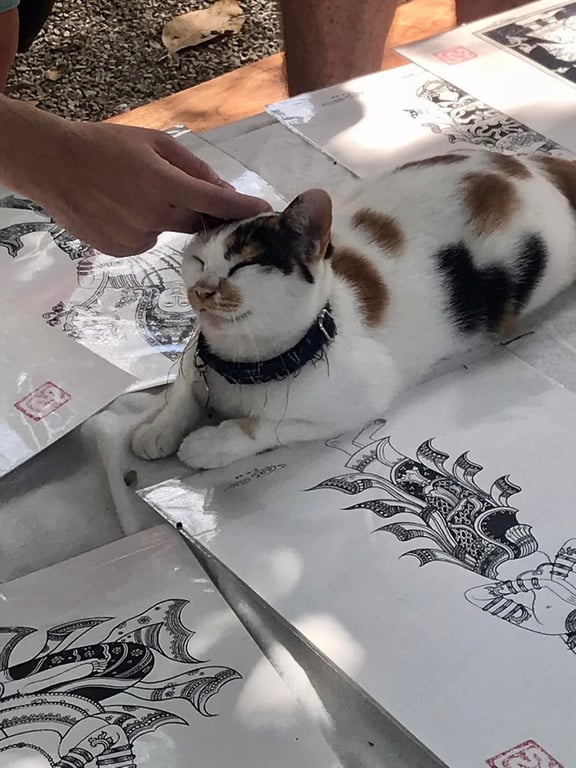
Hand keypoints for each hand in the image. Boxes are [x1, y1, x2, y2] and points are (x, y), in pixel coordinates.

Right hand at [25, 121, 271, 255]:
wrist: (54, 166)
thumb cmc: (106, 146)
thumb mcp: (153, 142)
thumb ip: (191, 166)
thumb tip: (223, 190)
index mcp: (162, 183)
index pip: (214, 200)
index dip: (242, 208)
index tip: (265, 212)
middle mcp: (153, 215)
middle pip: (197, 222)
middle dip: (203, 213)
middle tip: (193, 198)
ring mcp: (137, 237)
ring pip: (171, 232)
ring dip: (168, 217)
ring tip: (137, 195)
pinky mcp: (122, 250)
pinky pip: (148, 241)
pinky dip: (145, 228)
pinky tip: (123, 211)